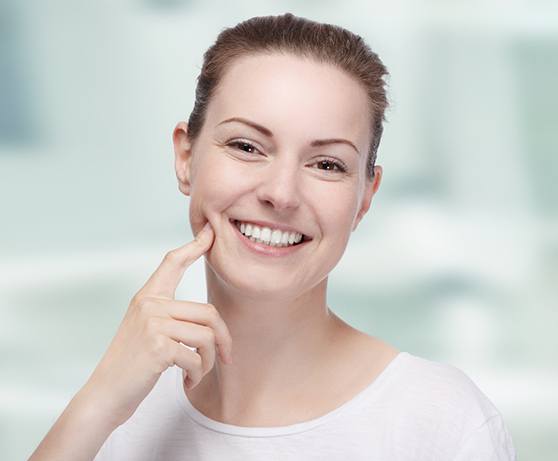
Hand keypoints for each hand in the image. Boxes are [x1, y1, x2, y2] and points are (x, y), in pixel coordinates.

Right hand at [81, 222, 232, 427]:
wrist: (104, 394)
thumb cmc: (131, 365)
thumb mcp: (145, 330)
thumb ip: (168, 316)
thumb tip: (209, 318)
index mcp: (147, 297)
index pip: (172, 262)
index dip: (194, 246)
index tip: (210, 233)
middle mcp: (149, 305)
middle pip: (209, 312)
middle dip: (224, 339)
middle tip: (225, 357)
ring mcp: (153, 324)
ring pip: (207, 336)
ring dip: (209, 361)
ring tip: (197, 373)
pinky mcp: (158, 347)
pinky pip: (196, 357)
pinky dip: (197, 374)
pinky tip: (188, 382)